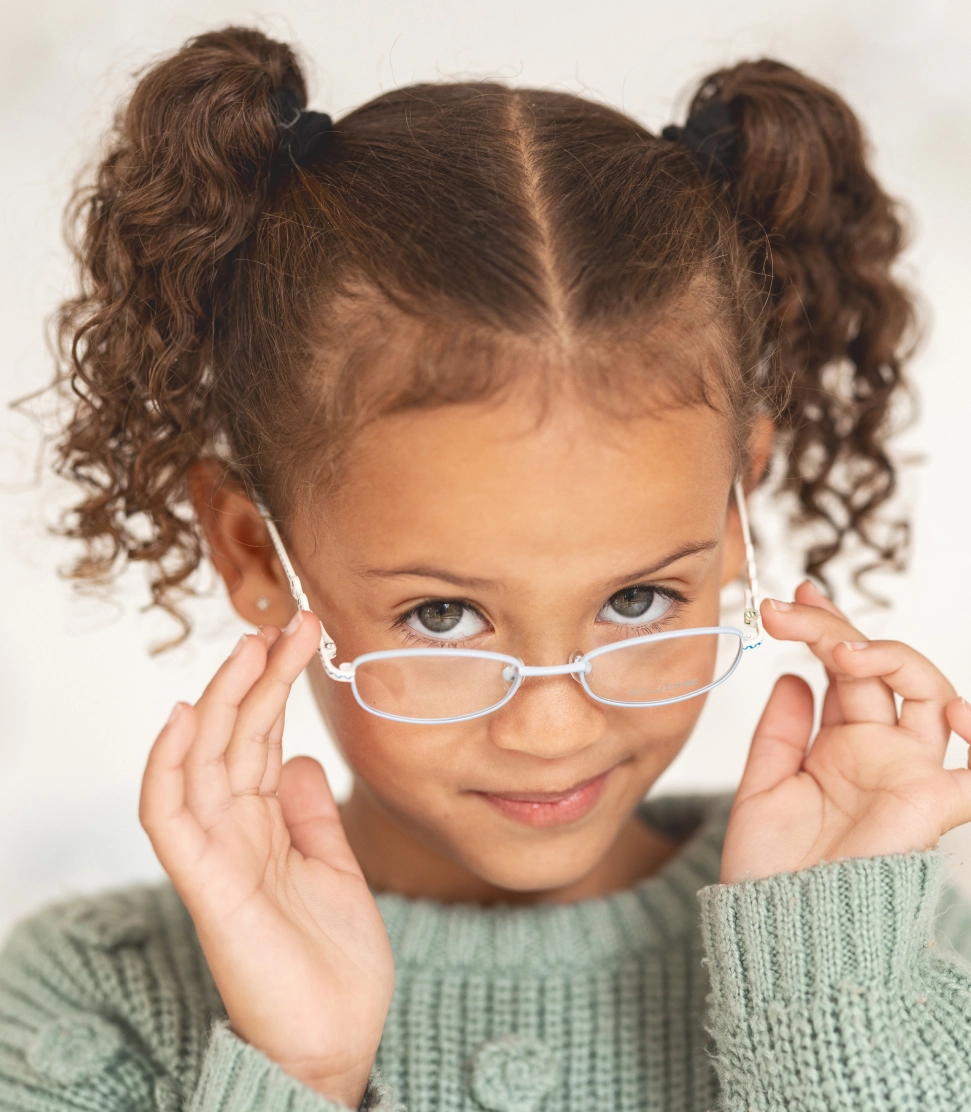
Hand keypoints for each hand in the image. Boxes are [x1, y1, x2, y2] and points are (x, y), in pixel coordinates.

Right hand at [139, 613, 393, 1106]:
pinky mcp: (207, 886)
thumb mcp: (334, 867)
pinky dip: (171, 766)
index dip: (277, 687)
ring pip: (204, 762)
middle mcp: (235, 832)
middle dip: (258, 678)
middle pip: (236, 739)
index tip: (306, 638)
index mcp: (265, 825)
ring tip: (248, 647)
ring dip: (222, 701)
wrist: (334, 1040)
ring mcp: (217, 855)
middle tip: (291, 625)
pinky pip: (172, 818)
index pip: (261, 740)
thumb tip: (304, 756)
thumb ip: (311, 813)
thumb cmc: (332, 963)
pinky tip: (187, 717)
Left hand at [721, 580, 970, 883]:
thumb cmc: (772, 870)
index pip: (845, 670)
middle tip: (790, 611)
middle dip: (836, 630)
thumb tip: (790, 676)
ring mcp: (908, 773)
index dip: (824, 628)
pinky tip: (958, 713)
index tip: (791, 598)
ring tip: (841, 652)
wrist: (780, 931)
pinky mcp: (933, 805)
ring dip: (891, 658)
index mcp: (840, 745)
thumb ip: (779, 732)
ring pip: (926, 693)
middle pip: (880, 670)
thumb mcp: (763, 788)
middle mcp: (880, 752)